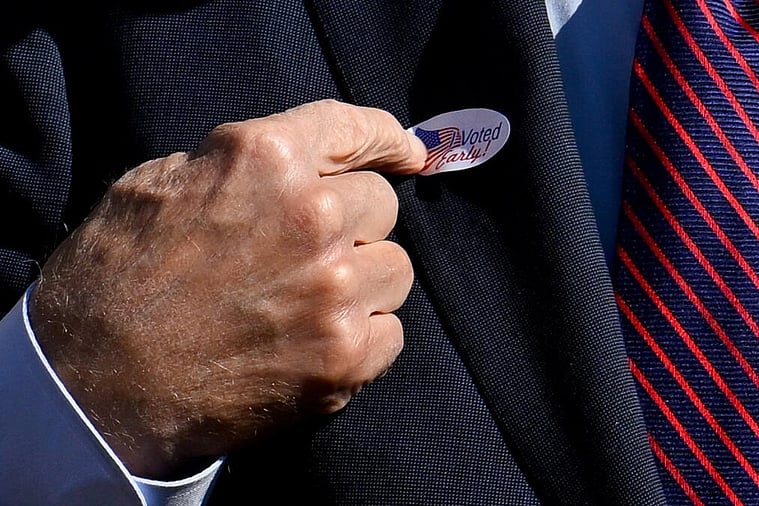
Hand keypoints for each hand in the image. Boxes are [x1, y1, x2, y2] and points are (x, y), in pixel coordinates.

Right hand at [28, 100, 425, 478]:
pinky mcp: (346, 356)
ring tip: (306, 303)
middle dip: (352, 224)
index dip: (388, 139)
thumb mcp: (157, 184)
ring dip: (362, 282)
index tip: (408, 153)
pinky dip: (362, 338)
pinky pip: (392, 332)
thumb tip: (294, 167)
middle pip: (381, 205)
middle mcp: (313, 216)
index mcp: (266, 159)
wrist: (96, 389)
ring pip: (395, 269)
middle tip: (305, 254)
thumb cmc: (115, 282)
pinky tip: (313, 345)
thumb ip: (236, 165)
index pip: (355, 130)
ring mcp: (335, 290)